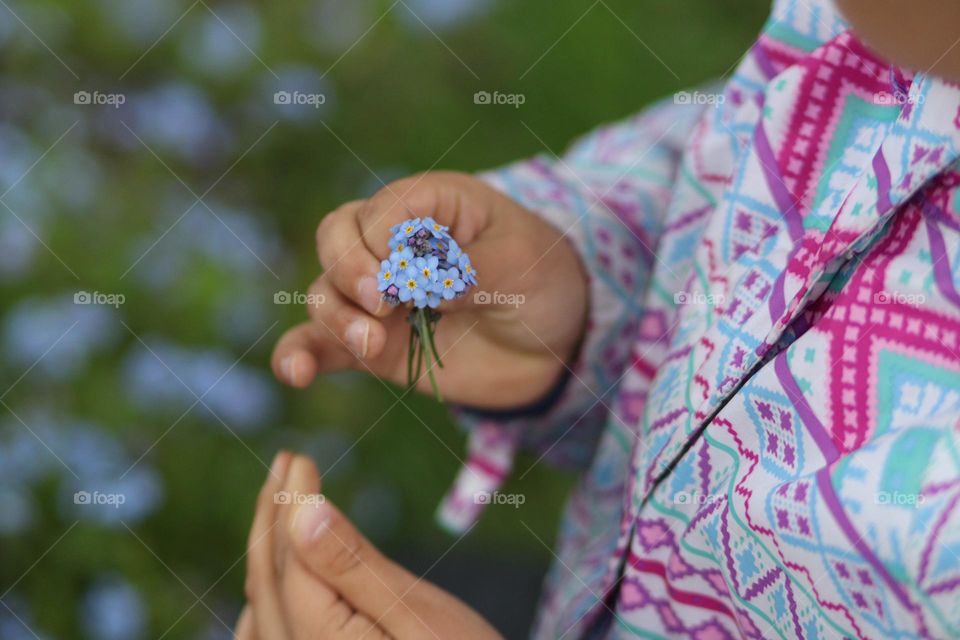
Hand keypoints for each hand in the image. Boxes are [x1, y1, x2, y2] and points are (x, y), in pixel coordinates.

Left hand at [236, 452, 502, 639]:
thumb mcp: (419, 614)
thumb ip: (353, 566)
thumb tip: (301, 510)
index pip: (290, 563)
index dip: (290, 504)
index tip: (300, 458)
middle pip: (268, 584)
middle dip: (272, 518)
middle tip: (285, 462)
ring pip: (262, 610)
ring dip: (267, 551)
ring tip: (276, 501)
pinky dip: (270, 597)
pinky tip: (280, 577)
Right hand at [271, 171, 587, 408]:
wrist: (553, 344)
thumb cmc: (541, 281)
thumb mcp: (521, 265)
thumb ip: (469, 269)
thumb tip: (416, 286)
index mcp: (429, 204)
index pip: (381, 209)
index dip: (383, 243)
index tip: (412, 277)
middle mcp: (393, 244)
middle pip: (336, 237)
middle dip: (349, 269)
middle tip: (384, 304)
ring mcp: (379, 296)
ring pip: (324, 290)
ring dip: (335, 316)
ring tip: (371, 344)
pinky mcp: (372, 343)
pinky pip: (320, 344)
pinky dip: (299, 356)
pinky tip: (294, 374)